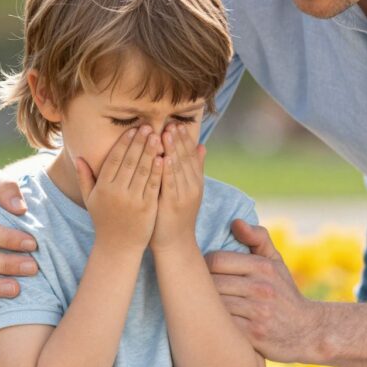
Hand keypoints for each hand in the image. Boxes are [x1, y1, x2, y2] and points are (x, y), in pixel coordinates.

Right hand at [76, 126, 162, 249]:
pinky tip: (164, 157)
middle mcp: (117, 192)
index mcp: (103, 188)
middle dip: (140, 143)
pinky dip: (158, 171)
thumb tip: (78, 156)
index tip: (133, 130)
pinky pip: (153, 185)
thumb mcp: (90, 199)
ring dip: (151, 152)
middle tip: (149, 127)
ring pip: (143, 171)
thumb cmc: (104, 220)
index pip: (114, 160)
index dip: (124, 143)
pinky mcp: (147, 208)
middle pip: (130, 162)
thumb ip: (85, 177)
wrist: (118, 247)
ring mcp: (133, 200)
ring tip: (158, 136)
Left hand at [150, 123, 205, 251]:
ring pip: (179, 168)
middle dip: (178, 139)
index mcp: (195, 181)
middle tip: (171, 122)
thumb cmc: (176, 216)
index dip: (185, 139)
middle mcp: (192, 186)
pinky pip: (171, 184)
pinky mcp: (173, 204)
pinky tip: (163, 157)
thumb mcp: (188, 190)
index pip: (191, 155)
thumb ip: (195, 169)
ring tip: (166, 132)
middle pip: (186, 158)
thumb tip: (202, 146)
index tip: (177, 123)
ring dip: (172, 149)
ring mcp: (184, 195)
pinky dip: (168, 170)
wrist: (175, 244)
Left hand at [205, 220, 325, 362]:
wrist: (307, 331)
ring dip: (205, 307)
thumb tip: (235, 222)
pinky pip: (221, 326)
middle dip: (201, 287)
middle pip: (211, 283)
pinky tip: (213, 324)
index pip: (215, 260)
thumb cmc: (284, 293)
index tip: (203, 274)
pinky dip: (214, 324)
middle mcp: (261, 288)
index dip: (203, 266)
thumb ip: (257, 238)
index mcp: (263, 267)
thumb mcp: (276, 262)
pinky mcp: (253, 335)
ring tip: (201, 308)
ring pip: (213, 305)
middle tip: (195, 292)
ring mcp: (258, 313)